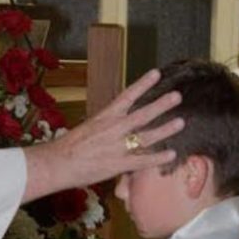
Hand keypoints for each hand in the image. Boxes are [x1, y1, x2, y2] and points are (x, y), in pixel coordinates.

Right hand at [21, 69, 184, 201]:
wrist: (57, 163)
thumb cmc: (68, 146)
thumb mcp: (88, 128)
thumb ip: (106, 126)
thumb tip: (117, 121)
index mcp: (104, 117)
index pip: (127, 96)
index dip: (143, 84)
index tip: (157, 73)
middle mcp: (113, 129)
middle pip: (142, 114)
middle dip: (161, 105)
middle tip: (177, 96)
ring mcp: (117, 147)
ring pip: (146, 136)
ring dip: (165, 129)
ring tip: (181, 122)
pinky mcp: (117, 164)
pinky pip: (142, 160)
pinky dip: (158, 157)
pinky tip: (171, 154)